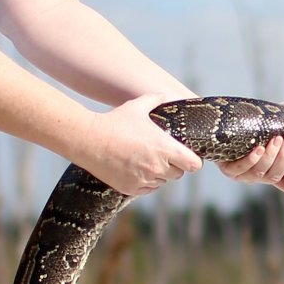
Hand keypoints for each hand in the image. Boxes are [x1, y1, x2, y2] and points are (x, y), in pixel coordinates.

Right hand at [76, 94, 202, 195]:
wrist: (89, 140)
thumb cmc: (115, 122)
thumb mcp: (137, 107)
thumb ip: (155, 99)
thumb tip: (164, 94)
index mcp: (165, 148)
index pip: (194, 164)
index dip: (193, 161)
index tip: (188, 157)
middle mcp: (158, 167)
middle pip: (178, 174)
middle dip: (175, 166)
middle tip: (164, 156)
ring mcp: (144, 179)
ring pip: (162, 182)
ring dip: (159, 175)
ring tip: (146, 161)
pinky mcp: (130, 189)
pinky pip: (147, 189)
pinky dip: (145, 182)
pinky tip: (136, 169)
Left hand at [217, 100, 283, 193]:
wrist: (225, 126)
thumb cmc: (255, 125)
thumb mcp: (275, 118)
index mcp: (273, 170)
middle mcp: (260, 176)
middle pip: (275, 176)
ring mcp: (244, 175)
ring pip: (260, 173)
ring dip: (270, 157)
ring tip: (276, 139)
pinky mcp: (229, 170)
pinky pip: (241, 169)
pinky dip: (251, 160)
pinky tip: (258, 148)